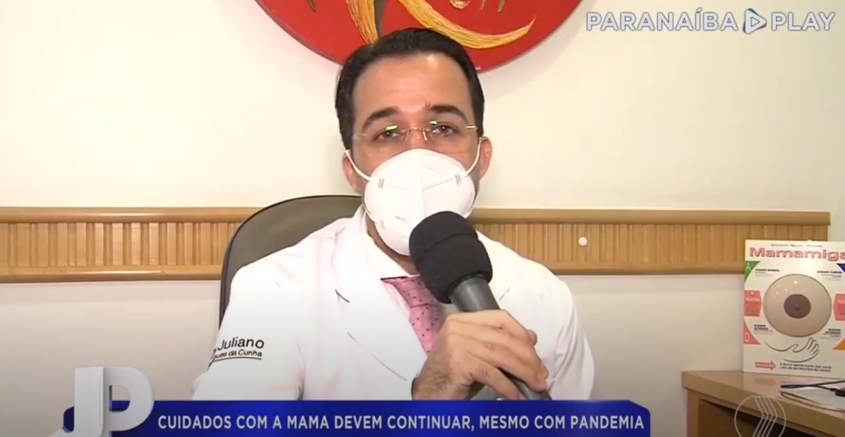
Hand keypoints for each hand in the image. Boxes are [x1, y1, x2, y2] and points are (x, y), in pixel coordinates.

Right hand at [411, 310, 547, 399]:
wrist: (428, 395)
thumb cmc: (453, 376)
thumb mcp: (477, 354)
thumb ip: (498, 344)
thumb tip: (531, 337)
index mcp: (461, 320)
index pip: (500, 317)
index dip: (521, 332)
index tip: (535, 349)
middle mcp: (457, 328)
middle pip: (504, 339)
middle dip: (528, 358)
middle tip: (541, 374)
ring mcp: (456, 344)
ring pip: (501, 355)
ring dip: (523, 372)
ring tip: (536, 384)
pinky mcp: (458, 363)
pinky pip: (492, 374)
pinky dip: (508, 386)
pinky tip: (517, 396)